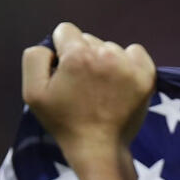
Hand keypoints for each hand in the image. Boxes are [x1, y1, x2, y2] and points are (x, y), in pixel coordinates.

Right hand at [21, 22, 155, 167]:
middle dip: (83, 56)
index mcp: (77, 55)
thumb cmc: (64, 122)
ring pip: (110, 48)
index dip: (62, 51)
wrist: (99, 148)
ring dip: (105, 61)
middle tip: (84, 86)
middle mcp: (105, 55)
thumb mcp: (33, 92)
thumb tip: (53, 47)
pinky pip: (137, 52)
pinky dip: (129, 61)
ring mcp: (129, 66)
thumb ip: (35, 57)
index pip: (66, 30)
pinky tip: (121, 80)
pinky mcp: (147, 77)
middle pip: (89, 39)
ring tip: (102, 88)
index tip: (66, 72)